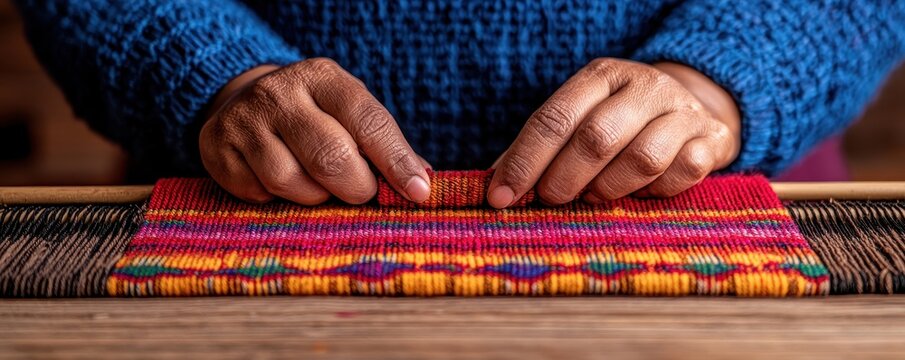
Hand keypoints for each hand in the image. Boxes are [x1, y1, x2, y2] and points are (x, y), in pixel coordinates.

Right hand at [200, 58, 430, 204]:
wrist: (246, 104)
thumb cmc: (316, 117)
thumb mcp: (350, 115)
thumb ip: (384, 146)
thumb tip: (423, 183)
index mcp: (323, 78)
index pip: (368, 121)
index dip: (397, 161)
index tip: (419, 192)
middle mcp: (279, 92)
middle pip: (331, 158)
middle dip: (356, 187)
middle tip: (360, 192)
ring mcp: (243, 119)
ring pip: (292, 183)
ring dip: (314, 196)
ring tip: (315, 183)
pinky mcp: (216, 148)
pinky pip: (258, 194)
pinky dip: (276, 199)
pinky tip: (277, 181)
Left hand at [488, 58, 740, 207]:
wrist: (693, 108)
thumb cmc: (619, 123)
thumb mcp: (579, 120)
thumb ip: (537, 150)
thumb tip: (494, 186)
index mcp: (601, 76)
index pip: (555, 118)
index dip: (525, 161)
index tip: (500, 196)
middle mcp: (643, 86)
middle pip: (595, 138)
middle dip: (564, 179)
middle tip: (550, 200)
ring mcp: (682, 110)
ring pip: (641, 159)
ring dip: (608, 189)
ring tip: (594, 196)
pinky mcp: (712, 138)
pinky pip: (682, 173)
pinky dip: (656, 191)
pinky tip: (641, 192)